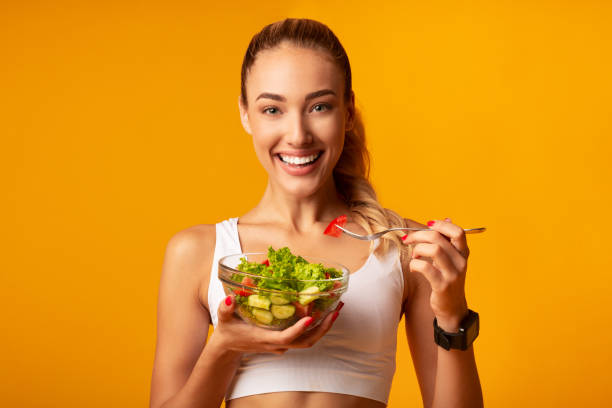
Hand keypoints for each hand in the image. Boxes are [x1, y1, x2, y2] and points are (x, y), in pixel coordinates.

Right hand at [209, 294, 343, 354]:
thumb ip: (225, 309)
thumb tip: (229, 299)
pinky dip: (318, 325)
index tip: (310, 318)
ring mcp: (283, 344)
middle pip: (306, 341)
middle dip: (323, 328)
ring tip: (337, 308)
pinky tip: (325, 310)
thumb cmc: (228, 331)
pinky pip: (306, 335)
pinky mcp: (286, 340)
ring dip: (325, 326)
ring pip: (309, 340)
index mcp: (265, 339)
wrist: (229, 346)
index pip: (286, 337)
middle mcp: (278, 344)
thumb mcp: (224, 319)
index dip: (298, 329)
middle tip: (336, 310)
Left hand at [402, 218, 469, 331]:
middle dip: (419, 235)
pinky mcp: (442, 285)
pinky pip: (426, 268)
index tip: (428, 225)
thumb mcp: (450, 259)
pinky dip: (415, 264)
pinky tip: (414, 267)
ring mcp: (453, 274)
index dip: (441, 225)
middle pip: (439, 238)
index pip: (458, 231)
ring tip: (414, 255)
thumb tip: (445, 219)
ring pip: (434, 250)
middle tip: (408, 239)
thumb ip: (447, 241)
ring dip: (418, 249)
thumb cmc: (447, 280)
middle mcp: (461, 262)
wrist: (452, 308)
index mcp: (463, 253)